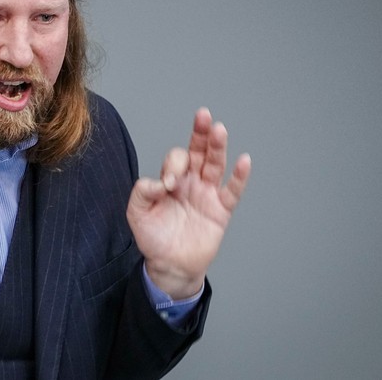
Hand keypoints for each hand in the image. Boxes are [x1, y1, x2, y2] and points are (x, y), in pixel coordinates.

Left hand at [127, 108, 250, 298]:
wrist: (169, 265)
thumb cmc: (153, 237)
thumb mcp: (137, 213)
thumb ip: (142, 192)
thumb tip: (158, 181)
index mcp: (171, 179)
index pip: (176, 159)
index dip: (173, 166)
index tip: (167, 186)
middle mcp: (191, 181)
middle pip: (199, 151)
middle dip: (200, 133)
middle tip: (203, 115)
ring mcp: (207, 194)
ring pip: (215, 164)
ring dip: (218, 147)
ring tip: (219, 129)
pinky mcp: (220, 210)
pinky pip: (233, 190)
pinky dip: (240, 177)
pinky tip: (245, 161)